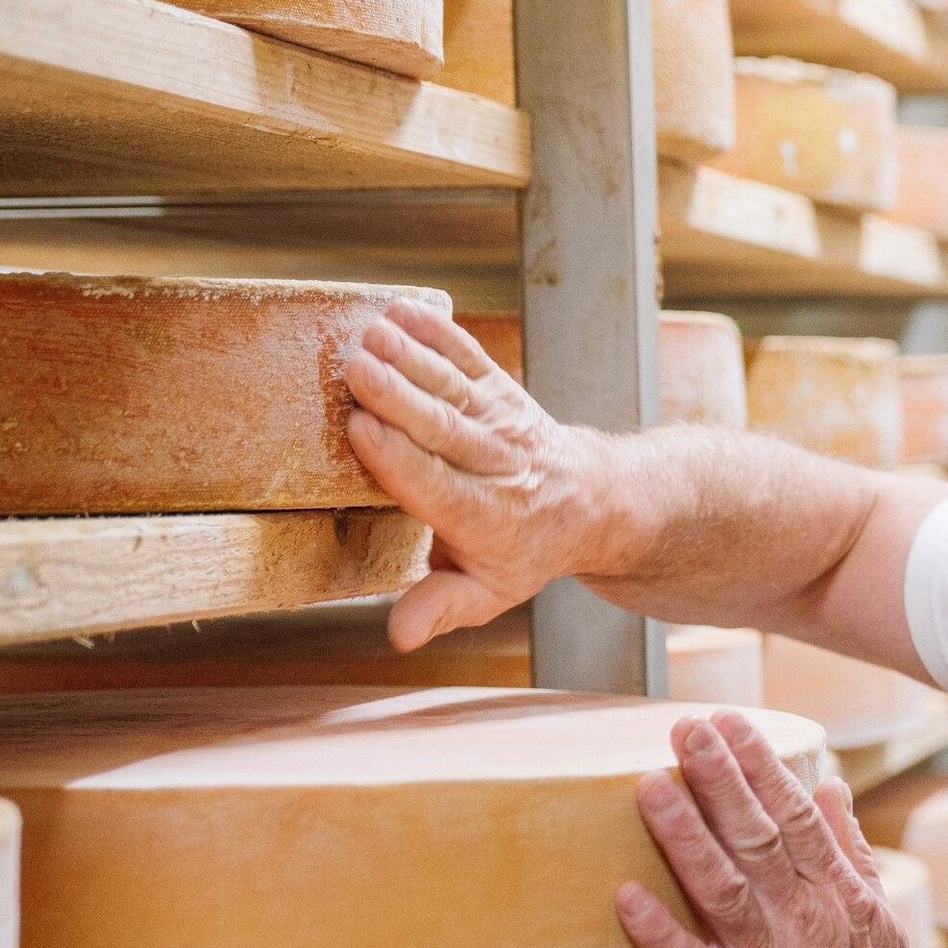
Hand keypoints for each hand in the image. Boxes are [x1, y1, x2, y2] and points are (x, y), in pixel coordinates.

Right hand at [342, 300, 609, 650]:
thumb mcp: (487, 593)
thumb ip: (439, 608)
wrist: (591, 502)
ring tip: (372, 335)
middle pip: (445, 428)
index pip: (439, 487)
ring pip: (455, 388)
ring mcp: (502, 421)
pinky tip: (402, 310)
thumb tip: (398, 637)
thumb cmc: (523, 551)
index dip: (400, 459)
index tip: (361, 431)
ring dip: (413, 357)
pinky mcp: (503, 389)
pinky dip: (440, 332)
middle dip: (401, 398)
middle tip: (357, 370)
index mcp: (487, 520)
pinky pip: (472, 357)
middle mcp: (497, 466)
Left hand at [619, 711, 935, 947]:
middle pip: (756, 836)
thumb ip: (850, 851)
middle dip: (719, 779)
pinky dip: (657, 931)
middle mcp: (800, 920)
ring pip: (720, 887)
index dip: (762, 766)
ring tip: (651, 785)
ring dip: (683, 834)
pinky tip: (624, 896)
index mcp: (834, 894)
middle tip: (685, 730)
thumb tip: (830, 786)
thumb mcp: (878, 921)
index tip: (733, 724)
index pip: (796, 815)